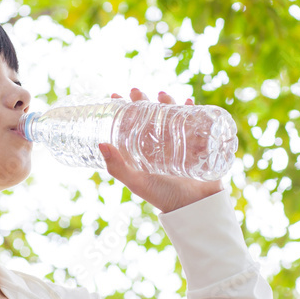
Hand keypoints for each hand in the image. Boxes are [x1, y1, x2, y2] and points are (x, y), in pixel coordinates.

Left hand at [98, 88, 225, 213]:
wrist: (194, 207)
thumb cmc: (162, 196)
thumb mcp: (137, 182)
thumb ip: (118, 167)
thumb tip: (100, 143)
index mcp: (144, 152)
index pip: (131, 125)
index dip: (123, 110)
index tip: (114, 96)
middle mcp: (161, 145)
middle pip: (151, 117)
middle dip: (144, 101)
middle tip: (136, 90)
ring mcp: (180, 143)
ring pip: (173, 116)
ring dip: (169, 102)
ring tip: (162, 94)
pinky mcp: (198, 144)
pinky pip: (196, 123)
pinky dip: (194, 111)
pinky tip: (189, 102)